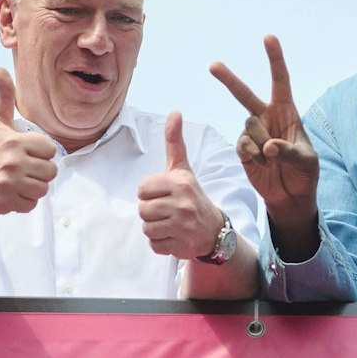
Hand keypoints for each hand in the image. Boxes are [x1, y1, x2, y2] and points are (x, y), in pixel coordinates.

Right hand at [0, 69, 58, 214]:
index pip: (50, 150)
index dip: (40, 154)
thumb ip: (3, 97)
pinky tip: (10, 193)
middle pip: (50, 172)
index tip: (25, 154)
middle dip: (38, 173)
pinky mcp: (5, 200)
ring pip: (43, 189)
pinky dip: (23, 202)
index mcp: (15, 141)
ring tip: (15, 182)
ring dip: (32, 188)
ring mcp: (9, 182)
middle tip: (20, 171)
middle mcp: (12, 160)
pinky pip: (32, 204)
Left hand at [136, 112, 224, 257]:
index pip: (142, 189)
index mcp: (180, 183)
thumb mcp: (183, 169)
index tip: (163, 195)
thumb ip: (175, 142)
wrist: (214, 230)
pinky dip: (160, 243)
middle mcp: (183, 203)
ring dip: (154, 228)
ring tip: (169, 223)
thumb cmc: (191, 196)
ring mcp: (183, 226)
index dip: (149, 193)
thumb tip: (175, 112)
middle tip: (167, 211)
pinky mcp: (181, 245)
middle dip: (151, 212)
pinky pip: (154, 245)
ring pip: (146, 228)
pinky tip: (172, 236)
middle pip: (142, 210)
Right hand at [213, 36, 319, 256]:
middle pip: (245, 94)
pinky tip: (263, 166)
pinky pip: (243, 145)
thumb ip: (288, 151)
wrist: (290, 196)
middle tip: (213, 66)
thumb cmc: (305, 174)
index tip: (268, 37)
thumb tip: (268, 147)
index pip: (280, 81)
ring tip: (275, 159)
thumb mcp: (306, 161)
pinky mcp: (243, 150)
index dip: (274, 59)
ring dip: (264, 144)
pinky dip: (254, 156)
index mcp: (287, 112)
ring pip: (249, 127)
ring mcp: (253, 133)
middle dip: (229, 80)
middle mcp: (267, 118)